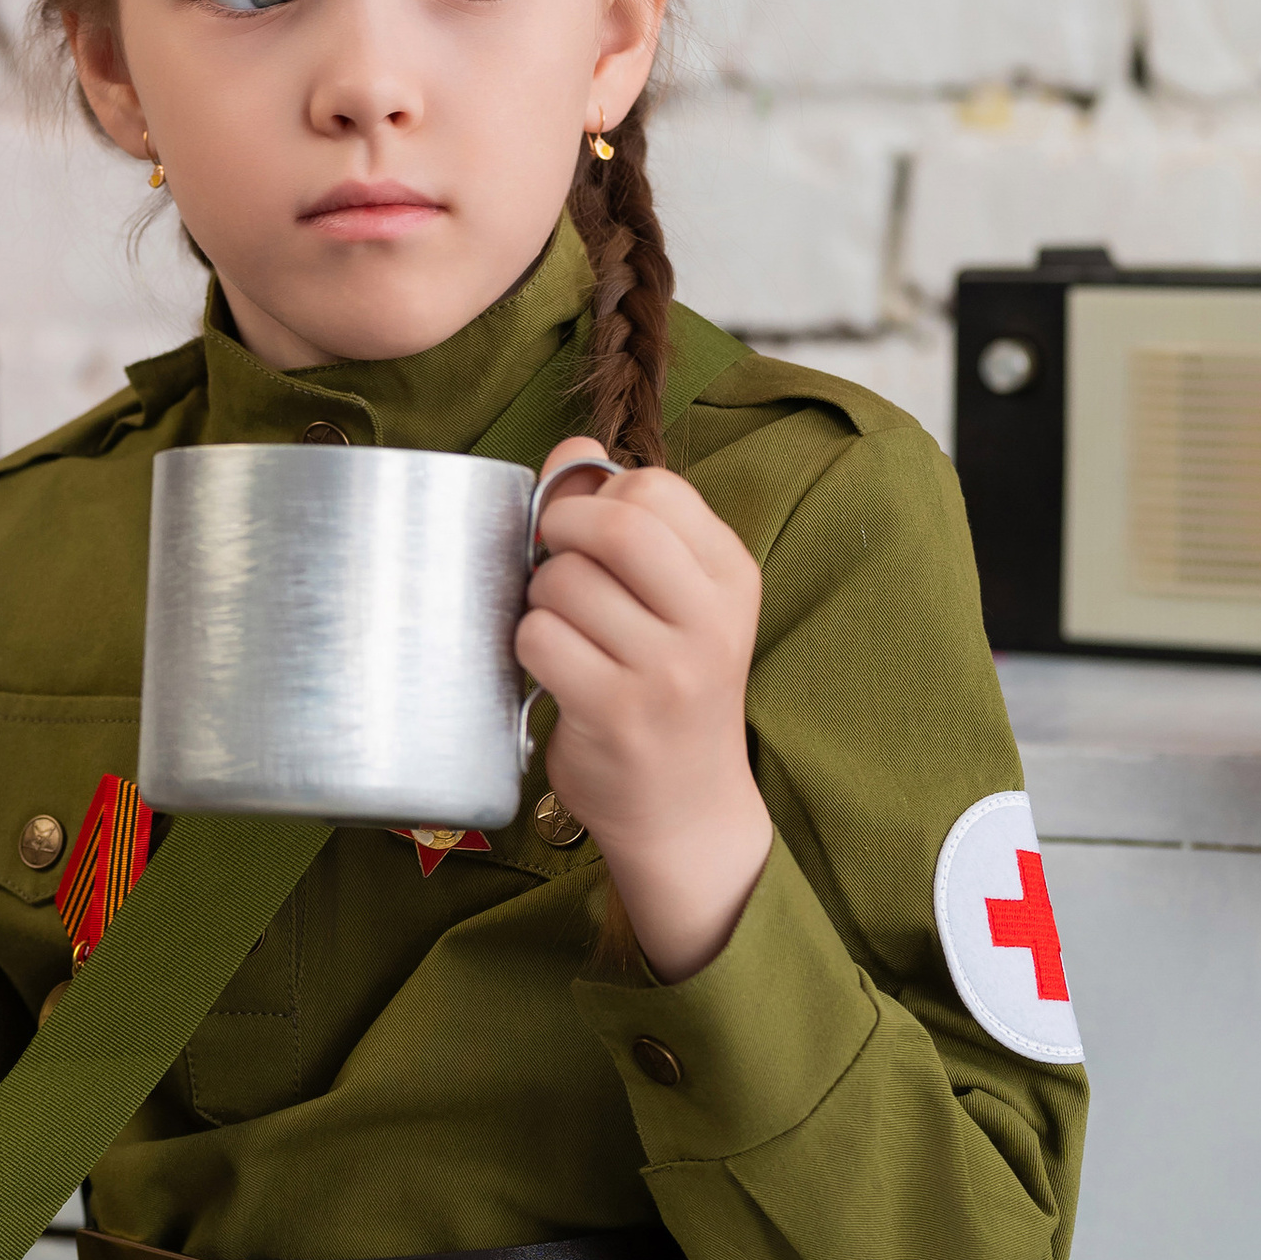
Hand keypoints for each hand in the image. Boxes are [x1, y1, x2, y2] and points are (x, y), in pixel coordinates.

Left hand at [516, 436, 771, 982]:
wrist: (685, 809)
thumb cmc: (667, 690)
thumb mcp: (673, 600)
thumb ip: (622, 518)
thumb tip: (571, 449)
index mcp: (732, 577)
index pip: (655, 487)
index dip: (599, 498)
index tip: (587, 534)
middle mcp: (709, 621)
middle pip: (610, 526)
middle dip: (559, 532)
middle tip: (554, 564)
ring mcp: (665, 671)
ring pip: (561, 582)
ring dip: (539, 600)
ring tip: (563, 632)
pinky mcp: (614, 713)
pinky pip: (538, 638)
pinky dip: (528, 647)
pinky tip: (553, 670)